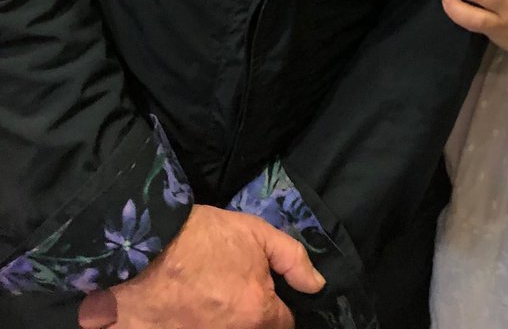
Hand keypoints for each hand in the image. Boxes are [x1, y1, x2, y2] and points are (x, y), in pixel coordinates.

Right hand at [77, 204, 323, 328]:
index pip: (284, 324)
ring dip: (221, 319)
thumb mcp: (256, 234)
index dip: (278, 308)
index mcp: (257, 314)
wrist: (144, 244)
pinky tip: (186, 309)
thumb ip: (293, 260)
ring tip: (206, 297)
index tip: (265, 294)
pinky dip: (194, 322)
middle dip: (249, 316)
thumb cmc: (203, 236)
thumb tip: (317, 285)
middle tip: (230, 292)